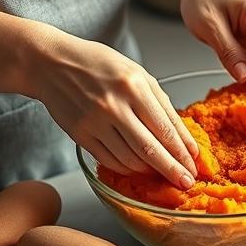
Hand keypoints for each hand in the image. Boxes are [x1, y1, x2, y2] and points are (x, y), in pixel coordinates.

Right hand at [29, 27, 199, 187]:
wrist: (51, 63)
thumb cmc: (98, 64)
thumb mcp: (137, 73)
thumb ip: (160, 102)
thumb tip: (181, 135)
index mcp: (134, 87)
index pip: (166, 127)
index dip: (183, 150)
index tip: (195, 163)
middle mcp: (114, 106)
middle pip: (150, 149)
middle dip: (173, 169)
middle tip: (187, 182)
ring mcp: (95, 123)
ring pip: (130, 159)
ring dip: (151, 171)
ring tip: (164, 174)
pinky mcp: (80, 135)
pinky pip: (110, 161)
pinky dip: (128, 168)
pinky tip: (139, 168)